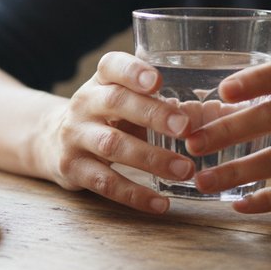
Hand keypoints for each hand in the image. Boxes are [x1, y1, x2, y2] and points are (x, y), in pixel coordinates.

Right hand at [41, 51, 194, 213]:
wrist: (54, 141)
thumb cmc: (108, 117)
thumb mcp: (124, 100)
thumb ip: (159, 102)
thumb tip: (216, 114)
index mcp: (101, 80)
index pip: (112, 66)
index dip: (133, 71)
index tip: (158, 81)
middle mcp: (84, 103)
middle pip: (116, 103)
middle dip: (152, 115)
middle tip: (184, 129)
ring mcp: (75, 135)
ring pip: (112, 145)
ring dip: (151, 158)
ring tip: (185, 170)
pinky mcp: (72, 168)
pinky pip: (105, 183)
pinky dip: (135, 195)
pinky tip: (161, 203)